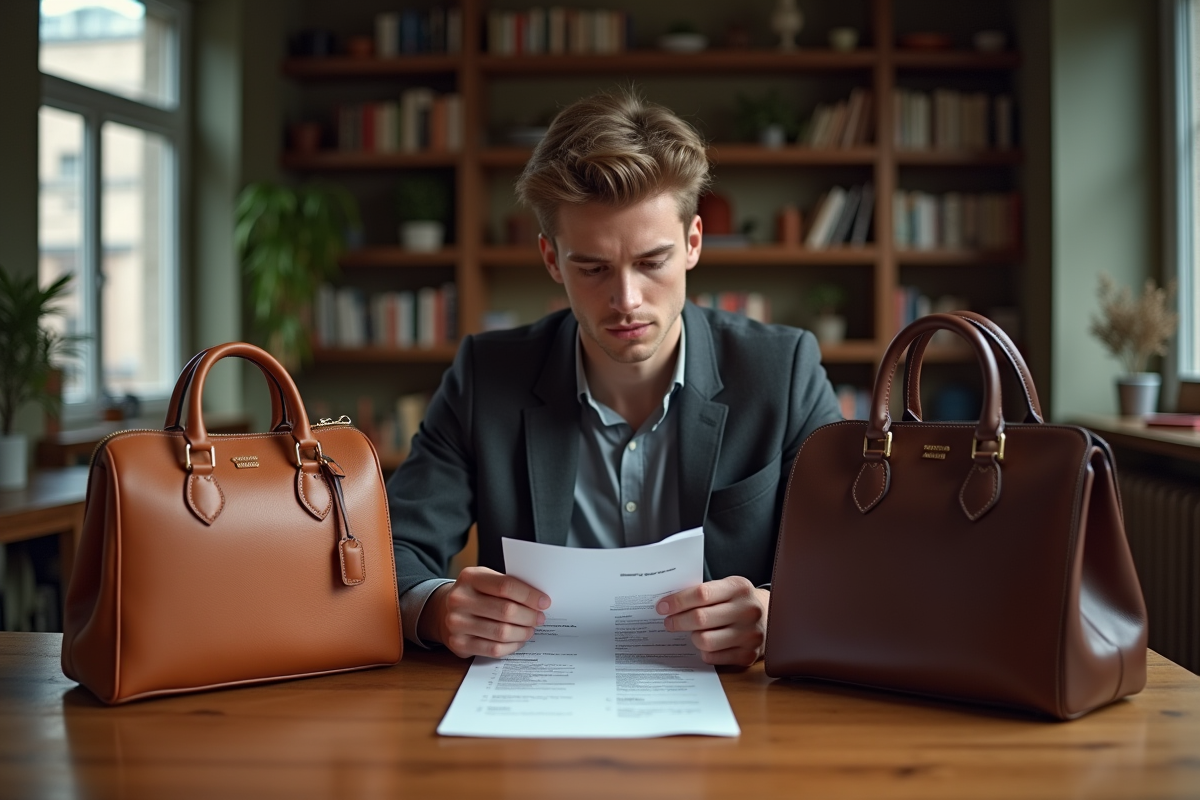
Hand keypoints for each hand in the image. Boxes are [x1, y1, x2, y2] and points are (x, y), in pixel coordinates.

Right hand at [422, 567, 550, 658]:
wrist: (442, 610)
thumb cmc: (474, 593)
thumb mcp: (485, 579)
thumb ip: (507, 585)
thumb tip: (539, 600)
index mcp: (469, 578)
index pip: (506, 586)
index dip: (529, 596)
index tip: (544, 602)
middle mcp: (459, 600)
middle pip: (506, 611)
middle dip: (529, 616)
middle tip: (539, 618)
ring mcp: (457, 624)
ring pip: (502, 632)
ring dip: (523, 632)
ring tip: (530, 629)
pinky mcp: (459, 644)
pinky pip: (494, 649)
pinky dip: (512, 646)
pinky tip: (518, 640)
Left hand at [657, 576, 768, 666]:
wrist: (771, 618)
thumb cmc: (739, 601)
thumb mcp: (727, 588)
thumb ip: (703, 592)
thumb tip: (668, 604)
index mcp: (739, 588)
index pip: (701, 594)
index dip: (677, 601)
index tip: (662, 607)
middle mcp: (747, 611)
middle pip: (700, 618)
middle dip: (677, 621)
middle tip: (668, 622)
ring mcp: (750, 635)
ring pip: (704, 641)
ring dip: (692, 637)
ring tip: (692, 632)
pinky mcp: (748, 655)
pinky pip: (713, 657)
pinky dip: (704, 652)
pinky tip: (706, 644)